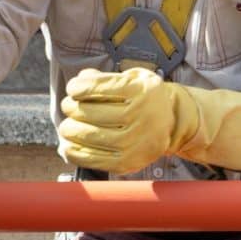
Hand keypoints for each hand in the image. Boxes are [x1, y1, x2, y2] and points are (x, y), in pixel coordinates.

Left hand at [54, 66, 240, 175]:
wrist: (172, 122)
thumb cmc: (146, 97)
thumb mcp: (134, 78)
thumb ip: (105, 77)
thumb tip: (79, 81)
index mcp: (141, 90)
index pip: (98, 87)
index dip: (78, 88)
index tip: (73, 89)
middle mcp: (140, 115)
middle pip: (91, 113)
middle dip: (72, 108)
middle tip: (69, 107)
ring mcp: (135, 141)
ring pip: (89, 135)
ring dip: (70, 130)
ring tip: (68, 126)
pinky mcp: (128, 161)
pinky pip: (93, 159)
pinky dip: (75, 153)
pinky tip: (68, 146)